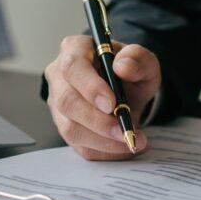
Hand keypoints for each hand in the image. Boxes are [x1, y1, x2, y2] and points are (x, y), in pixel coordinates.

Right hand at [45, 36, 160, 160]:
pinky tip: (123, 147)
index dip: (90, 88)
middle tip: (124, 131)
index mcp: (75, 49)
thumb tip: (123, 67)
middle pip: (67, 101)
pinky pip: (78, 145)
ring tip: (130, 140)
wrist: (125, 89)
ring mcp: (57, 103)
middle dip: (97, 121)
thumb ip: (138, 58)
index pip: (73, 67)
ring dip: (102, 140)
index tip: (112, 104)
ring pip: (69, 127)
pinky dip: (103, 150)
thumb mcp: (143, 60)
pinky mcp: (64, 126)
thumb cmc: (129, 71)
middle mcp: (59, 75)